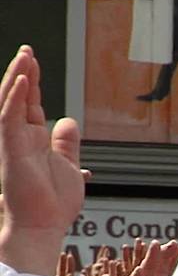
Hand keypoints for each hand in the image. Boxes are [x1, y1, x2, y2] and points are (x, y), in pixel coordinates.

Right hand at [0, 46, 87, 275]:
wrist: (44, 225)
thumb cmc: (53, 202)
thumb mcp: (68, 164)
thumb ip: (66, 143)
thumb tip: (68, 120)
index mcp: (33, 139)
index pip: (29, 103)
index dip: (31, 81)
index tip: (33, 60)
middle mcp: (20, 137)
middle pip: (18, 97)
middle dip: (22, 72)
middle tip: (27, 50)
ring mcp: (13, 142)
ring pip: (10, 102)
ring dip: (17, 78)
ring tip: (25, 56)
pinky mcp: (11, 149)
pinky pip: (9, 118)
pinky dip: (15, 98)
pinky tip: (23, 81)